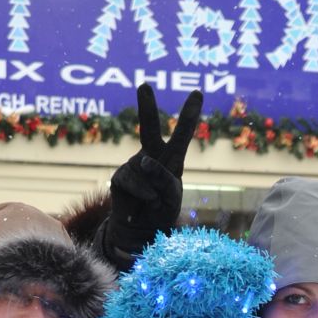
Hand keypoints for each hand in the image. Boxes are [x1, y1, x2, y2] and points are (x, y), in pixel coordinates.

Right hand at [104, 84, 204, 263]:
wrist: (140, 232)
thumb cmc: (161, 211)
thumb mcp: (172, 197)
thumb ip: (165, 179)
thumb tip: (143, 162)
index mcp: (171, 158)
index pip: (182, 134)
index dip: (189, 115)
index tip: (197, 93)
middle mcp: (151, 156)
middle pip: (150, 129)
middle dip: (146, 107)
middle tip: (143, 85)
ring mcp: (134, 164)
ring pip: (147, 170)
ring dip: (153, 191)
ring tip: (152, 203)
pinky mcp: (120, 176)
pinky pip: (134, 182)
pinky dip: (142, 195)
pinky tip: (138, 206)